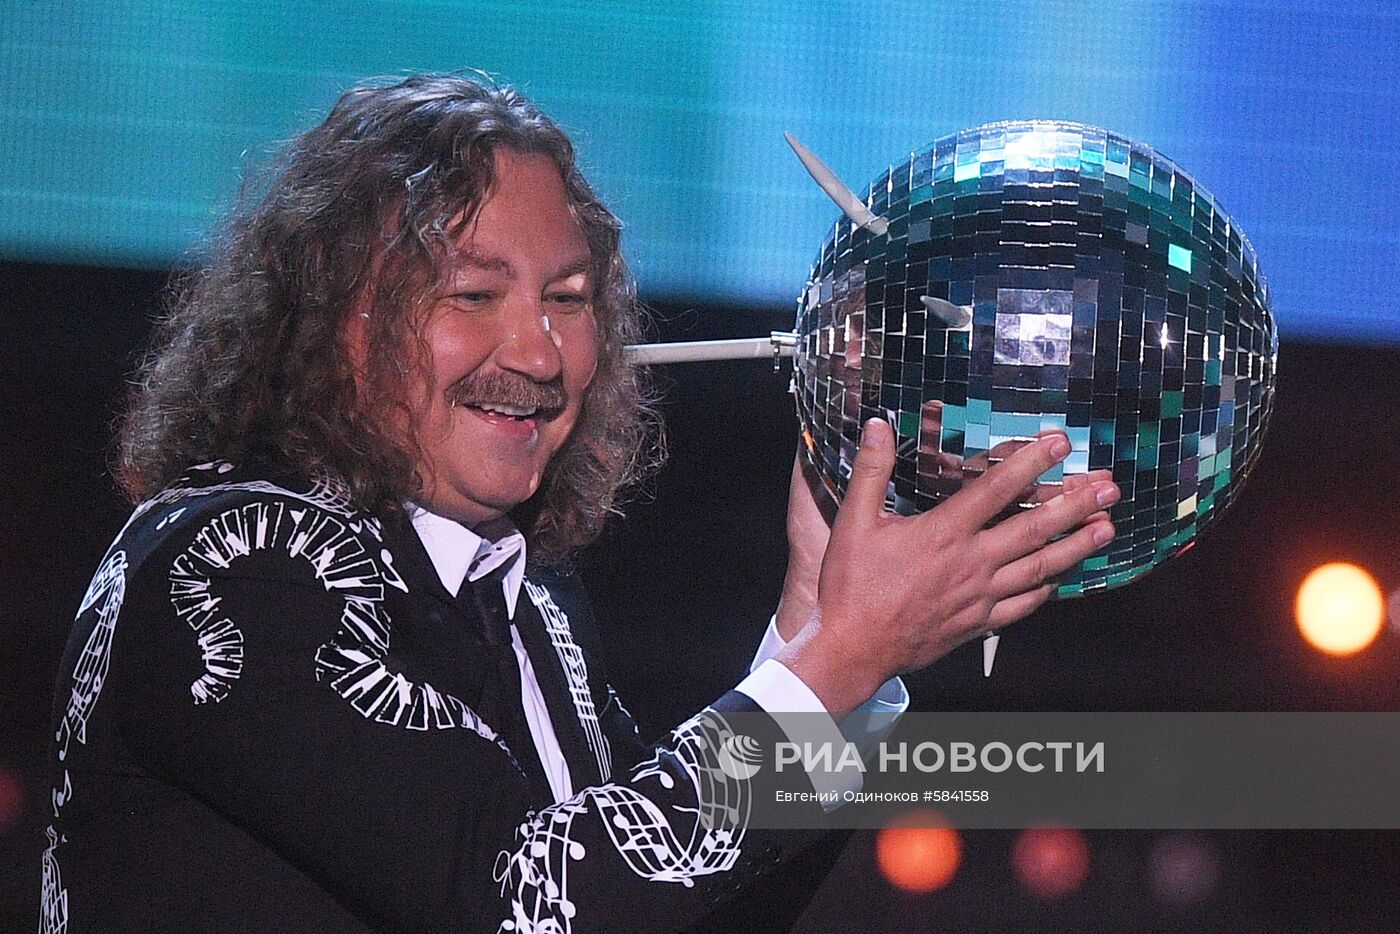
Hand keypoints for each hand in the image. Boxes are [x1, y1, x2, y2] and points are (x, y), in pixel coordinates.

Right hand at [777, 418, 1117, 718]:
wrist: (853, 649)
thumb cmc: (851, 586)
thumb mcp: (854, 521)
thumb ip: (872, 471)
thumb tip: (878, 425)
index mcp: (944, 533)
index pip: (997, 488)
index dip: (1032, 462)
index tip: (1061, 443)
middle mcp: (972, 563)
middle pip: (1035, 528)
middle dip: (1077, 504)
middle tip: (1109, 487)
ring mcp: (980, 596)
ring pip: (1041, 567)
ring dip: (1077, 546)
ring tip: (1107, 528)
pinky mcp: (979, 623)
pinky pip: (1025, 604)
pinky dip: (1048, 588)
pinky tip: (1063, 577)